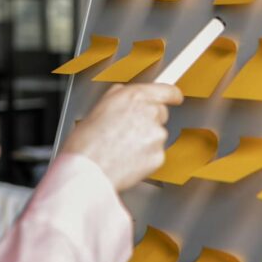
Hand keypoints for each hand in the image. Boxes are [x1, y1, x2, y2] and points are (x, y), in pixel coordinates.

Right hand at [62, 83, 182, 190]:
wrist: (88, 171)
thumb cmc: (87, 143)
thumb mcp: (99, 107)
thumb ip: (120, 97)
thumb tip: (126, 94)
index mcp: (134, 97)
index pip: (167, 90)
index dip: (171, 95)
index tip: (174, 97)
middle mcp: (149, 113)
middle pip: (161, 113)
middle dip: (148, 121)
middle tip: (127, 132)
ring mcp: (157, 135)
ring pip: (157, 135)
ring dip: (145, 141)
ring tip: (122, 148)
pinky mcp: (159, 156)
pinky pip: (155, 154)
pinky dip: (145, 158)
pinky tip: (127, 159)